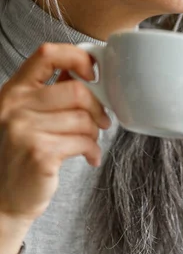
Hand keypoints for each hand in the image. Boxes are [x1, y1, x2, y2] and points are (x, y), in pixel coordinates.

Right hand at [0, 43, 111, 224]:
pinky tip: (89, 156)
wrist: (3, 199)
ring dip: (95, 131)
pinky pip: (84, 141)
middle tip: (102, 119)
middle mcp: (15, 106)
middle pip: (76, 90)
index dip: (77, 57)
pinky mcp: (40, 154)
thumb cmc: (20, 154)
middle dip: (97, 106)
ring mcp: (25, 130)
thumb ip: (51, 92)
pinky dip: (93, 149)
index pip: (47, 54)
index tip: (92, 72)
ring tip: (90, 141)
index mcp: (14, 90)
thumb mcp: (26, 115)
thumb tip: (86, 70)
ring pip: (83, 118)